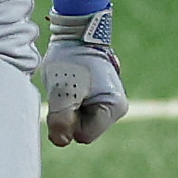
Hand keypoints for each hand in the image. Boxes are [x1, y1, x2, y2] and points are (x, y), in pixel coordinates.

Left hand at [40, 8, 126, 145]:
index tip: (68, 99)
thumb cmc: (70, 60)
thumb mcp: (62, 91)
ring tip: (69, 84)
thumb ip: (61, 119)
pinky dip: (70, 101)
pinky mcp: (99, 97)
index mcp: (114, 108)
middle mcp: (116, 108)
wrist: (75, 35)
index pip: (84, 135)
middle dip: (70, 115)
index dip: (70, 122)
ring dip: (69, 107)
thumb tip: (61, 142)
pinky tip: (70, 85)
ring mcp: (108, 103)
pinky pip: (79, 111)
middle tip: (67, 89)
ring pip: (79, 121)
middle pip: (83, 130)